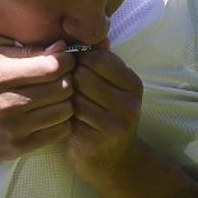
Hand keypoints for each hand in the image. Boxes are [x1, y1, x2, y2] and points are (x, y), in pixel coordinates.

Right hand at [0, 41, 75, 159]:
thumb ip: (28, 53)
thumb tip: (62, 47)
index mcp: (0, 77)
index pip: (52, 67)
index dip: (66, 61)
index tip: (64, 60)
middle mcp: (8, 104)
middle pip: (63, 89)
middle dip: (68, 80)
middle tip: (61, 78)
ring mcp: (15, 129)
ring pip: (65, 111)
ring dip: (66, 101)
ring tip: (55, 96)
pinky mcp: (19, 147)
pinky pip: (59, 132)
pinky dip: (61, 121)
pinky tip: (50, 114)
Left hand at [66, 45, 143, 184]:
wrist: (113, 163)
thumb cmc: (105, 117)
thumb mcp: (111, 88)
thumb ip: (103, 62)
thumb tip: (96, 33)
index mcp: (133, 84)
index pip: (98, 57)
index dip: (80, 60)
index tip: (74, 68)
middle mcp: (128, 102)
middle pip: (84, 75)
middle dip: (70, 79)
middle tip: (67, 87)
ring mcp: (115, 122)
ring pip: (74, 94)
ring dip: (66, 98)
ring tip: (67, 103)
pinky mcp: (98, 138)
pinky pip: (70, 115)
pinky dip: (64, 115)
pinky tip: (66, 119)